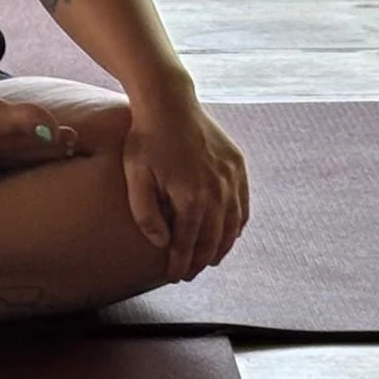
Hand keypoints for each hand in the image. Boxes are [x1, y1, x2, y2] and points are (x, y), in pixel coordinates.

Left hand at [121, 88, 248, 283]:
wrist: (169, 101)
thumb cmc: (146, 139)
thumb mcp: (136, 176)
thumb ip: (146, 214)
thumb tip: (162, 243)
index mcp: (191, 197)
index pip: (187, 243)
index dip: (181, 263)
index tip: (174, 276)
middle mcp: (217, 191)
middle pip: (212, 239)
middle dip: (200, 261)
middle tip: (189, 274)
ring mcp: (231, 178)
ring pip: (232, 226)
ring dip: (221, 247)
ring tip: (208, 260)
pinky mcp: (238, 165)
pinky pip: (242, 205)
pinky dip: (237, 224)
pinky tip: (229, 234)